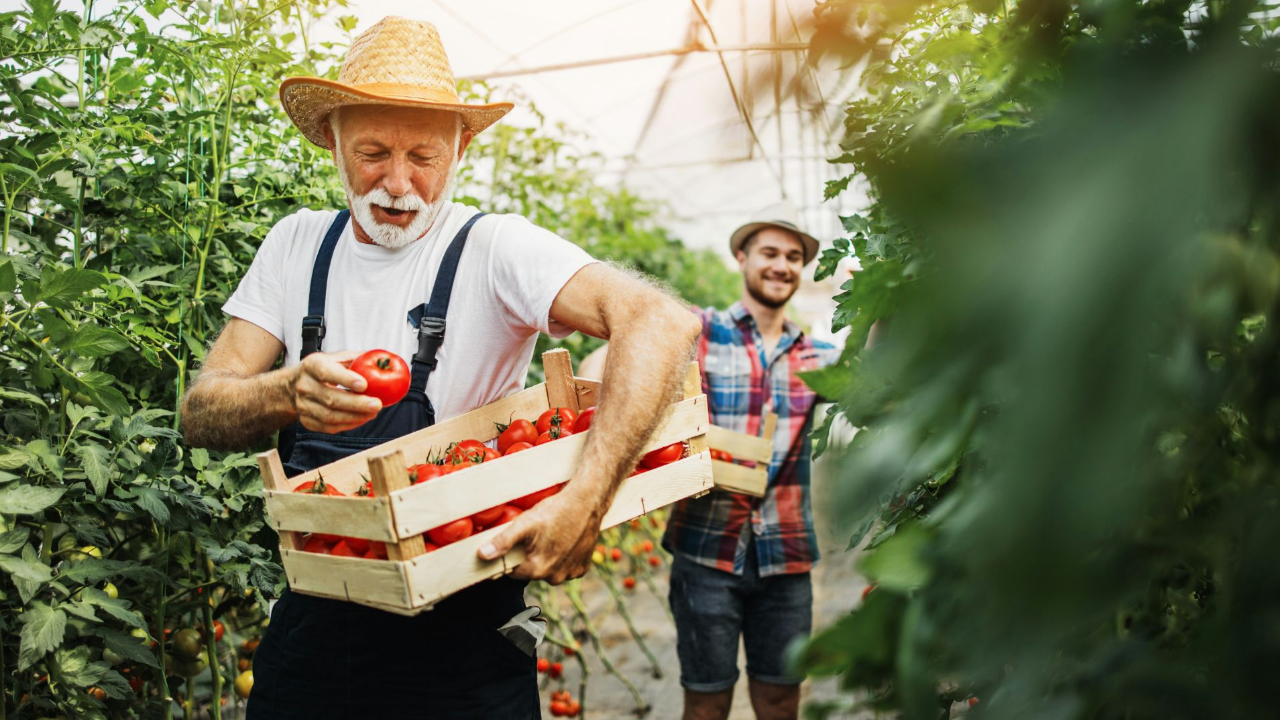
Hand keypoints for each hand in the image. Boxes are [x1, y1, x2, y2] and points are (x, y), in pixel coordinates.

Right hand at [292, 350, 382, 432]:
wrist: (294, 385)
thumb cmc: (323, 369)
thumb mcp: (336, 357)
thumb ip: (358, 359)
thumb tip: (384, 360)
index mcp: (312, 365)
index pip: (326, 372)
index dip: (345, 379)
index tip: (364, 385)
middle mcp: (304, 385)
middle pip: (330, 398)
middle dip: (356, 404)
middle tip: (377, 405)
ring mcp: (303, 405)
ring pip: (330, 416)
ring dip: (355, 417)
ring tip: (373, 413)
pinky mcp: (306, 421)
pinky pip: (329, 427)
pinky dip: (348, 425)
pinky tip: (361, 419)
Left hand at [477, 483, 603, 583]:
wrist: (588, 502)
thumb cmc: (556, 511)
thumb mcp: (525, 523)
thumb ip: (503, 541)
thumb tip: (483, 555)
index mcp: (537, 569)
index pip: (512, 572)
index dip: (510, 558)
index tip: (516, 543)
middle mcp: (555, 577)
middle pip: (532, 571)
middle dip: (530, 556)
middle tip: (535, 536)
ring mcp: (571, 573)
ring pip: (549, 570)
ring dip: (547, 558)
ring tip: (550, 536)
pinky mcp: (582, 568)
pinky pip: (565, 568)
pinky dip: (563, 558)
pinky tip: (564, 541)